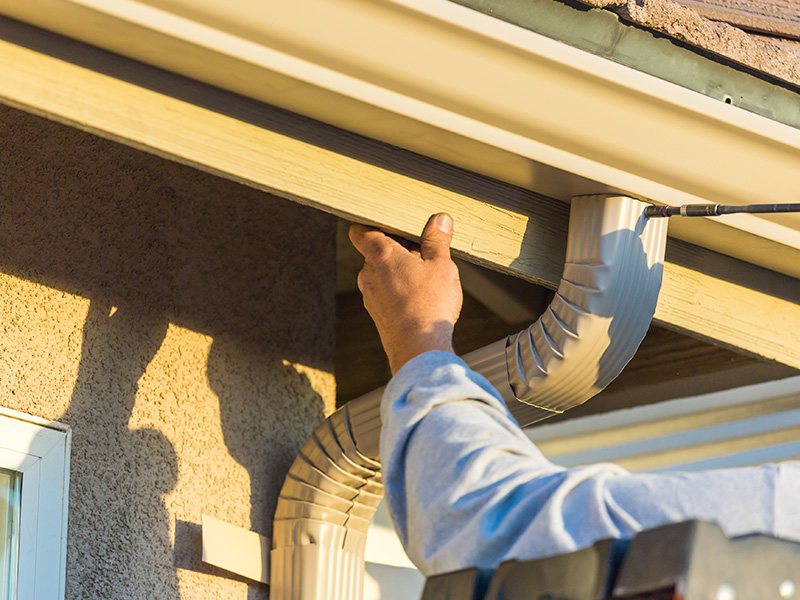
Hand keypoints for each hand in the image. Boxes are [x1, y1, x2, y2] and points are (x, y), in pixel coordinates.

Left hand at [349, 213, 462, 373]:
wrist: (419, 349)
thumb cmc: (429, 305)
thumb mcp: (441, 266)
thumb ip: (437, 241)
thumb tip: (440, 220)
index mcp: (381, 255)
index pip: (361, 230)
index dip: (372, 224)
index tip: (390, 223)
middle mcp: (368, 274)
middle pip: (376, 251)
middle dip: (398, 249)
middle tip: (423, 251)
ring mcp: (370, 295)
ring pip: (382, 273)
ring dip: (400, 270)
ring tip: (426, 276)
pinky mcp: (377, 313)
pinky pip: (385, 292)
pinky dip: (399, 289)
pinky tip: (420, 297)